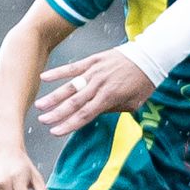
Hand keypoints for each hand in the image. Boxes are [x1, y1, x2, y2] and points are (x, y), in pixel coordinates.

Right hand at [36, 49, 155, 136]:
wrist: (150, 57)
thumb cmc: (143, 83)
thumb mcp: (133, 103)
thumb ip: (113, 109)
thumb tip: (95, 113)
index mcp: (109, 98)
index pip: (85, 115)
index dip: (69, 125)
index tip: (55, 132)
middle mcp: (99, 85)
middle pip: (74, 103)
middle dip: (57, 114)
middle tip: (42, 121)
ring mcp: (94, 72)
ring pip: (70, 86)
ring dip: (53, 97)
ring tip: (39, 106)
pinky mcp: (93, 60)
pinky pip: (72, 68)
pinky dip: (58, 72)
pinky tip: (44, 77)